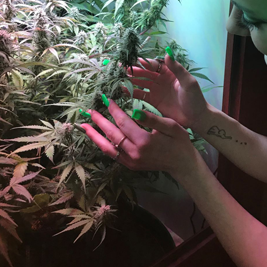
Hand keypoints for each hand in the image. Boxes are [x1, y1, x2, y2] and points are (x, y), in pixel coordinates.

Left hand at [80, 97, 197, 177]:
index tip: (106, 100)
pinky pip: (112, 155)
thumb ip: (152, 119)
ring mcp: (131, 161)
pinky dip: (103, 146)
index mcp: (144, 141)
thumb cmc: (179, 142)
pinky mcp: (130, 166)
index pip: (123, 122)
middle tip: (89, 110)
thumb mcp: (171, 126)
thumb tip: (135, 111)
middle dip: (99, 121)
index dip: (113, 110)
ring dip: (95, 136)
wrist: (182, 164)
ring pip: (108, 148)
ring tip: (84, 126)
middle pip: (112, 134)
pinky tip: (97, 138)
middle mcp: (134, 153)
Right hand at [121, 53, 208, 130]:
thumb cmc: (195, 99)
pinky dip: (131, 93)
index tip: (130, 62)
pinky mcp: (153, 101)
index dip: (142, 63)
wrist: (196, 118)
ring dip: (129, 81)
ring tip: (117, 80)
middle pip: (144, 73)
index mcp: (169, 72)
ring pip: (140, 83)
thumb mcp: (188, 82)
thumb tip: (167, 53)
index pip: (153, 65)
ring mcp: (156, 90)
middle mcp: (161, 79)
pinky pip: (140, 95)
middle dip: (132, 71)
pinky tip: (122, 91)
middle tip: (119, 69)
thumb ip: (177, 69)